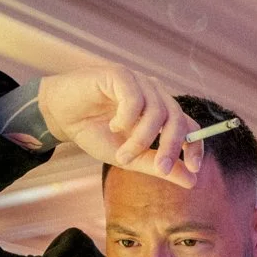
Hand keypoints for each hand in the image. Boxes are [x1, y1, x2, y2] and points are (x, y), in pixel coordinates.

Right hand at [36, 66, 203, 187]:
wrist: (60, 116)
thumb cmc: (94, 132)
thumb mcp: (129, 157)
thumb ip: (157, 165)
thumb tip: (191, 181)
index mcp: (160, 112)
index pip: (189, 126)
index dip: (195, 146)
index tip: (194, 169)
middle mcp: (154, 94)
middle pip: (177, 119)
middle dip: (171, 147)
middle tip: (159, 168)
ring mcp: (139, 82)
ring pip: (156, 111)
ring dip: (141, 139)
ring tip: (122, 154)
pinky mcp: (120, 75)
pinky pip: (135, 98)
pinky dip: (127, 118)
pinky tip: (113, 126)